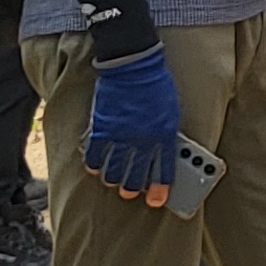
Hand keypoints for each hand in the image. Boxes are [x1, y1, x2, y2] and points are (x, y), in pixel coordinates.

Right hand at [83, 46, 182, 208]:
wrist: (133, 66)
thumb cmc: (156, 84)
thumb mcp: (171, 110)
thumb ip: (165, 132)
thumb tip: (162, 152)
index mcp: (164, 134)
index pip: (164, 169)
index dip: (160, 187)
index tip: (157, 199)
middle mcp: (143, 139)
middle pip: (137, 174)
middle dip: (134, 188)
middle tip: (130, 193)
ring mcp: (121, 135)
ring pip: (114, 170)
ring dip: (114, 180)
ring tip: (113, 183)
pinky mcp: (102, 129)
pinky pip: (96, 155)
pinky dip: (94, 165)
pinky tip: (95, 168)